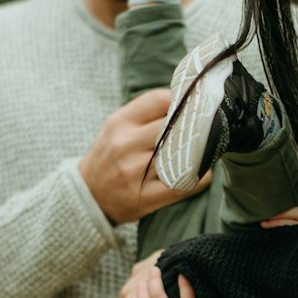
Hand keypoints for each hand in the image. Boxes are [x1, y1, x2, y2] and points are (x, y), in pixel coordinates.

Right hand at [80, 88, 211, 224]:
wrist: (88, 195)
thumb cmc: (109, 156)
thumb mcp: (116, 128)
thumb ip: (145, 114)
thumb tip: (185, 101)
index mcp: (119, 123)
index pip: (158, 100)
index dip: (181, 100)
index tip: (194, 104)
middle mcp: (126, 145)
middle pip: (173, 126)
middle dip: (194, 125)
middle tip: (209, 126)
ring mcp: (136, 172)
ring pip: (180, 155)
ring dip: (201, 151)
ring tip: (208, 148)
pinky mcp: (146, 197)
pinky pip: (182, 185)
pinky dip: (199, 177)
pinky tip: (203, 172)